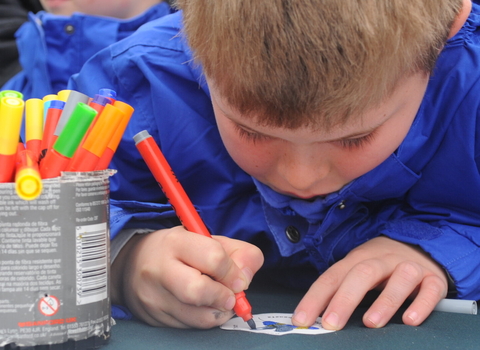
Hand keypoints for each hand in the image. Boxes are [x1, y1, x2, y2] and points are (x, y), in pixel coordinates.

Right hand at [111, 226, 263, 327]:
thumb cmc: (176, 249)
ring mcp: (153, 297)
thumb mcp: (206, 238)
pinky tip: (201, 307)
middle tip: (231, 296)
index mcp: (176, 242)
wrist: (131, 263)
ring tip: (218, 301)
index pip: (213, 258)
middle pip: (199, 291)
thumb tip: (247, 277)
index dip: (233, 272)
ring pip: (197, 317)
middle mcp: (160, 269)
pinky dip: (203, 319)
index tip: (238, 278)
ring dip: (217, 312)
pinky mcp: (152, 318)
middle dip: (224, 297)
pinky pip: (188, 327)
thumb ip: (237, 252)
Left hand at [292, 236, 447, 329]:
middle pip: (362, 274)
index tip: (302, 319)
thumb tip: (317, 318)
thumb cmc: (381, 266)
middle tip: (331, 324)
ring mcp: (409, 266)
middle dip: (344, 299)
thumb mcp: (357, 270)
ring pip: (399, 277)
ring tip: (371, 323)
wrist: (419, 245)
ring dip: (384, 300)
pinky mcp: (433, 278)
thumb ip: (340, 290)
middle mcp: (382, 259)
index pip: (332, 276)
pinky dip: (421, 304)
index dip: (315, 298)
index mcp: (357, 258)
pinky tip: (410, 320)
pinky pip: (430, 289)